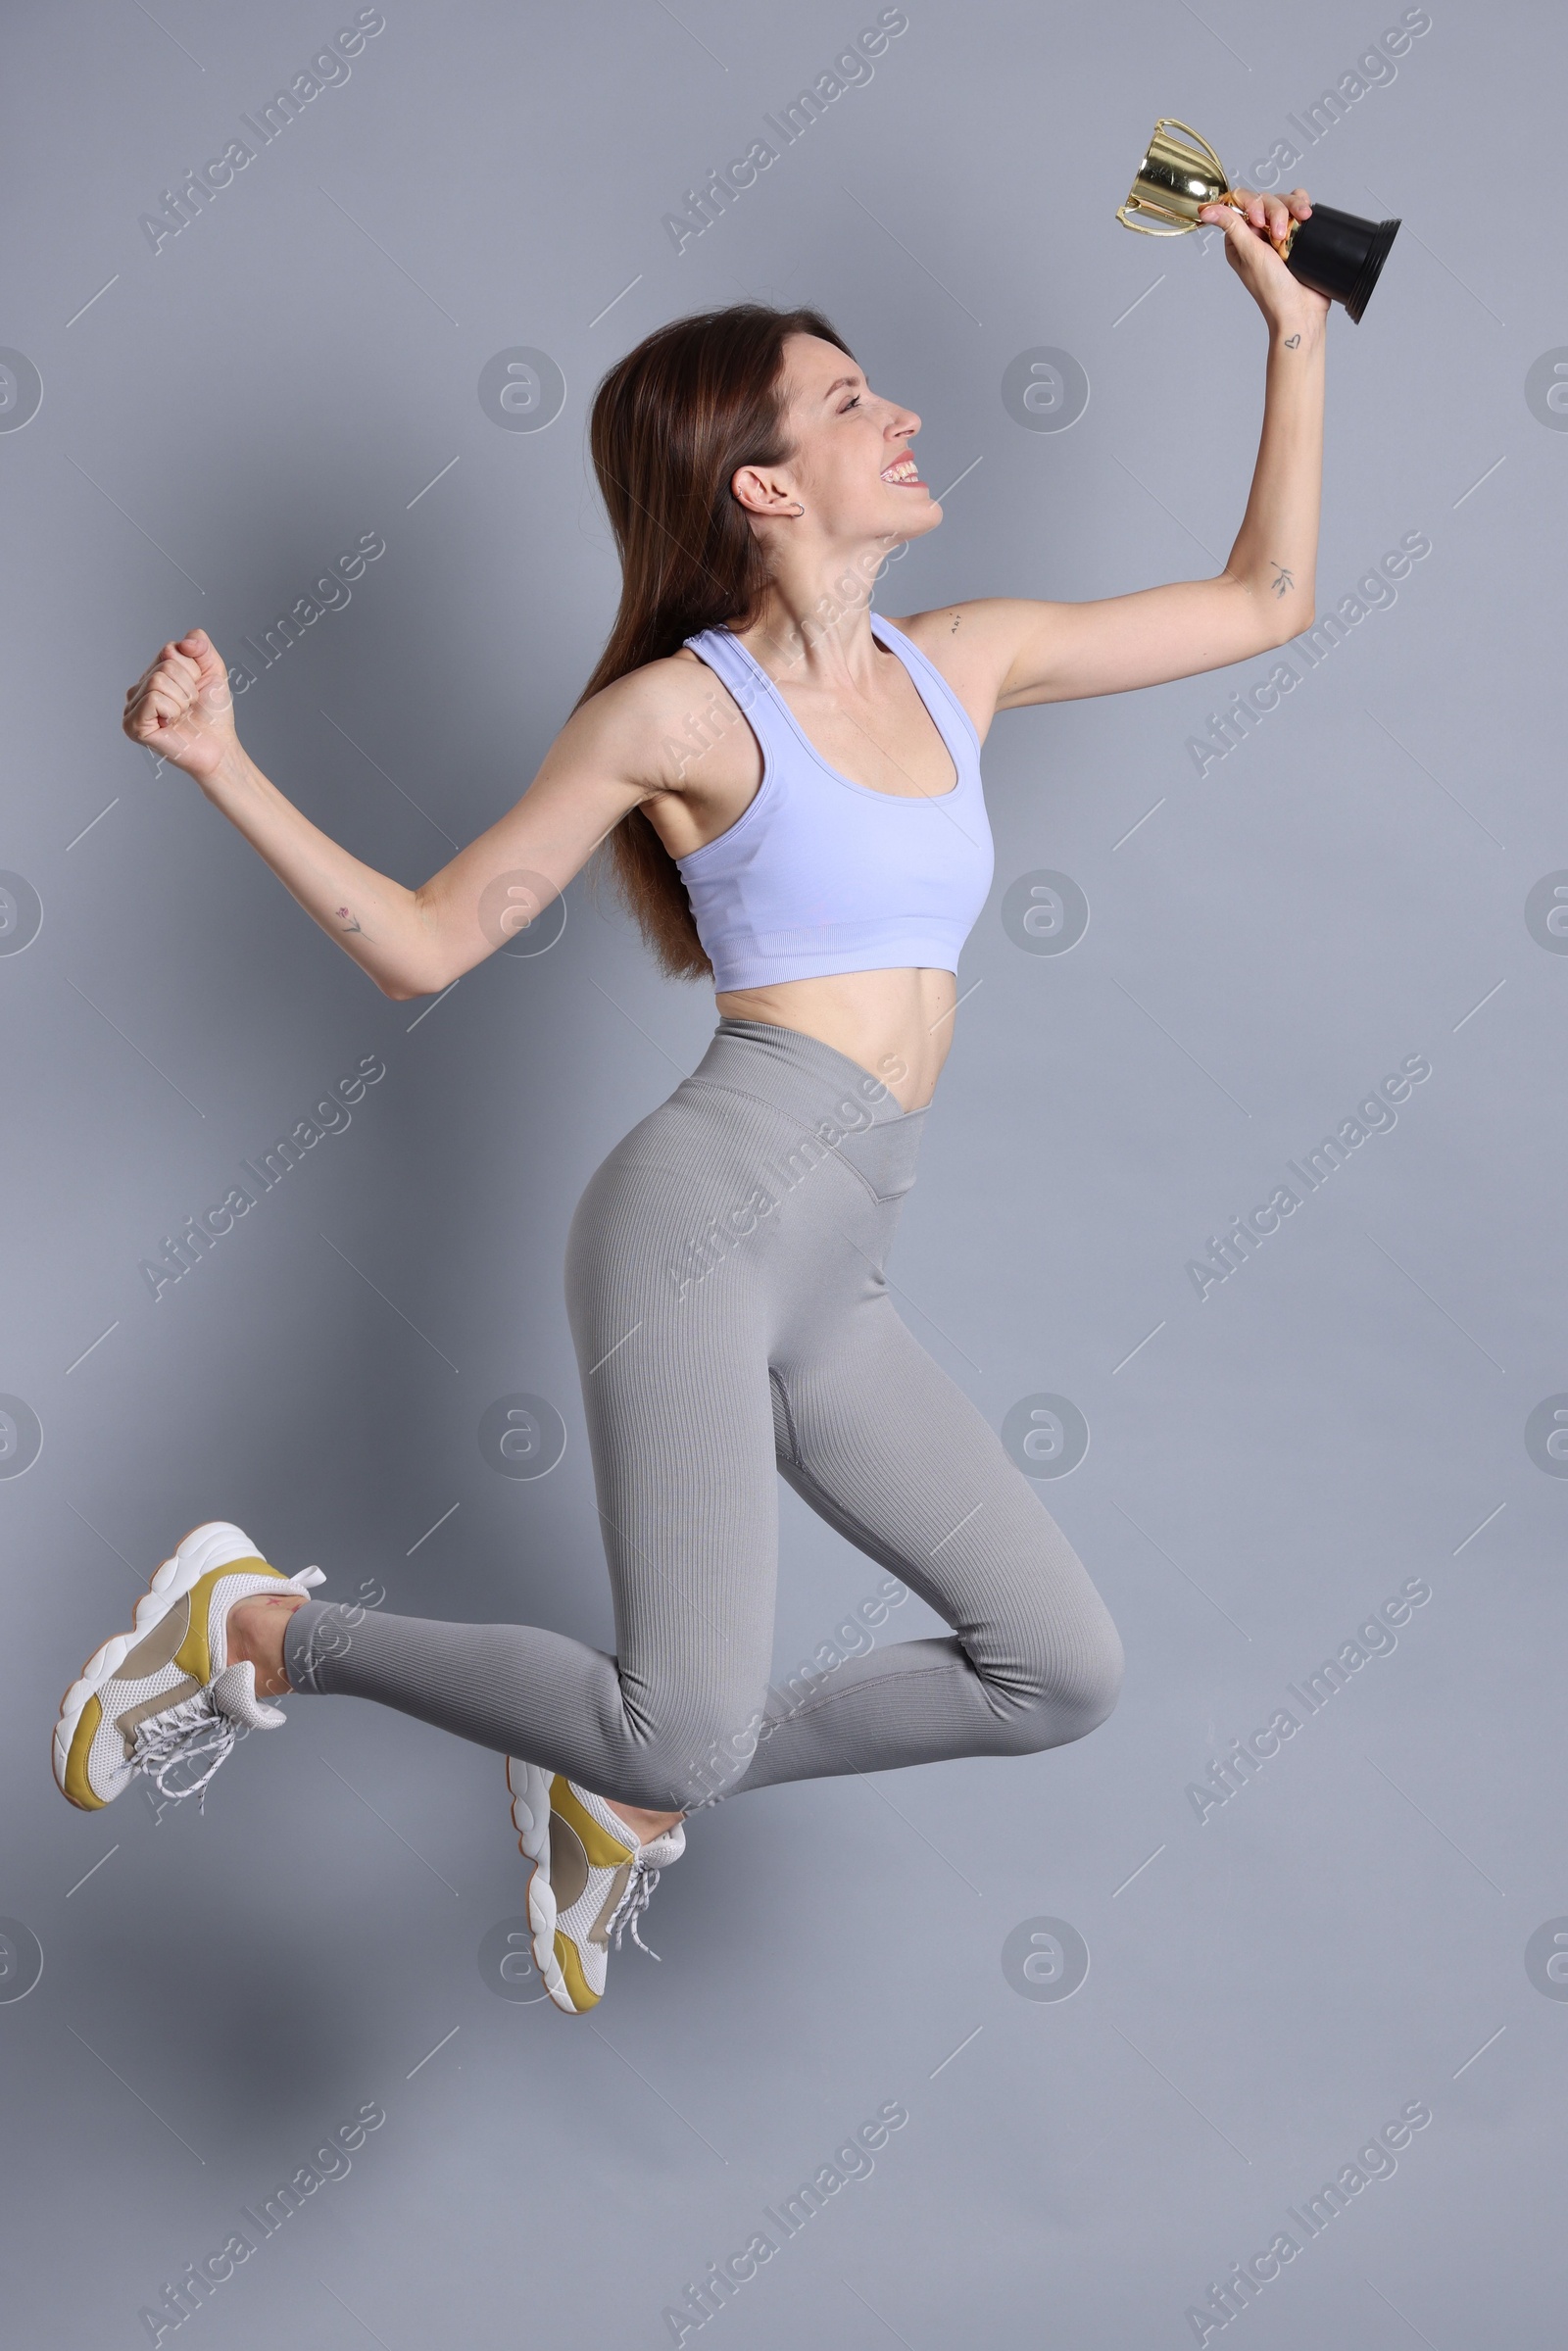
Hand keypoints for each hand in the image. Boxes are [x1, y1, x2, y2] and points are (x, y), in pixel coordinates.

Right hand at [122, 628, 239, 785]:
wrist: (220, 747)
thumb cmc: (214, 713)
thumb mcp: (213, 670)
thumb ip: (201, 645)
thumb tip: (183, 641)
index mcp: (153, 674)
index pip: (169, 650)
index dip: (192, 670)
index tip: (196, 690)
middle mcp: (138, 690)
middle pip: (165, 666)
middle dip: (188, 686)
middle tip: (189, 707)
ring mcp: (132, 708)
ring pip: (158, 680)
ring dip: (182, 700)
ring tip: (182, 716)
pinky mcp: (133, 726)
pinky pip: (153, 699)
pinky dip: (172, 710)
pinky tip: (172, 724)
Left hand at [1197, 187, 1329, 334]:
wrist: (1301, 308)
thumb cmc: (1273, 290)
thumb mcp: (1249, 254)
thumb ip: (1232, 226)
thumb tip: (1206, 210)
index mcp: (1239, 239)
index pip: (1241, 203)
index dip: (1251, 204)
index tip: (1260, 220)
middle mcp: (1257, 234)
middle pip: (1265, 200)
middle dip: (1275, 212)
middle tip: (1278, 236)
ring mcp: (1278, 233)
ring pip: (1284, 201)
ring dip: (1292, 211)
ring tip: (1294, 233)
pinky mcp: (1298, 233)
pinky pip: (1300, 206)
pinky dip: (1303, 207)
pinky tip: (1306, 216)